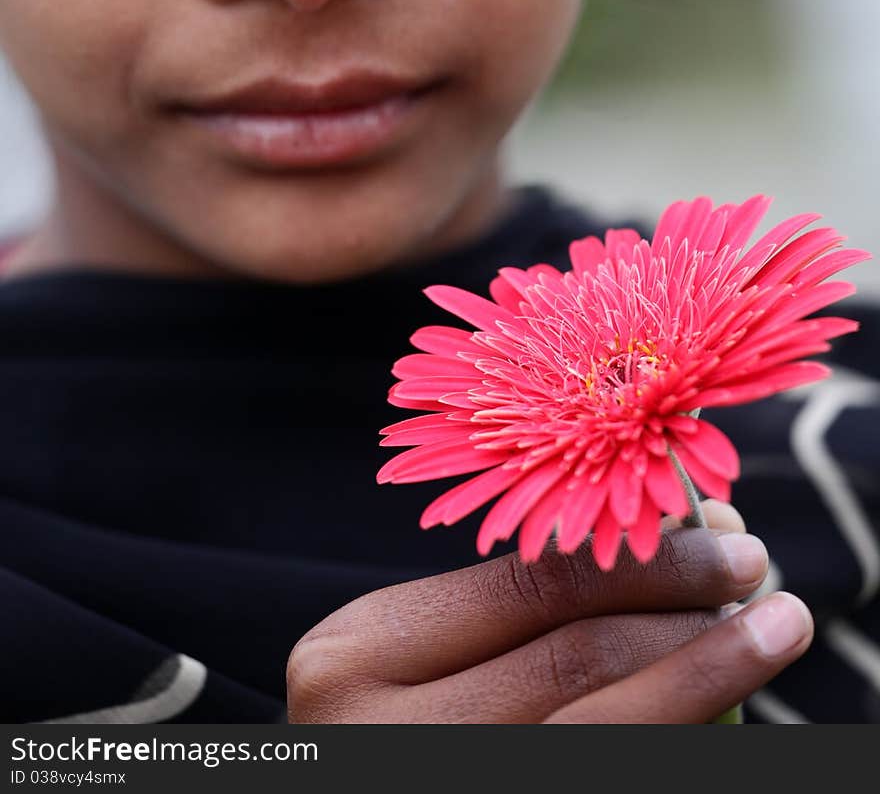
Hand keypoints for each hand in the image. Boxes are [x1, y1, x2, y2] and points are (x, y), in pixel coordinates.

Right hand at [286, 502, 812, 722]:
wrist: (351, 789)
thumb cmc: (392, 715)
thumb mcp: (418, 646)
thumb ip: (523, 595)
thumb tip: (686, 529)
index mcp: (356, 656)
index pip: (530, 592)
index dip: (645, 561)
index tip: (730, 538)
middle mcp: (381, 739)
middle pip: (578, 662)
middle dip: (688, 616)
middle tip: (760, 582)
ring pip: (610, 734)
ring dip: (705, 678)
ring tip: (769, 635)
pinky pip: (608, 771)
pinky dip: (672, 734)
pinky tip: (719, 711)